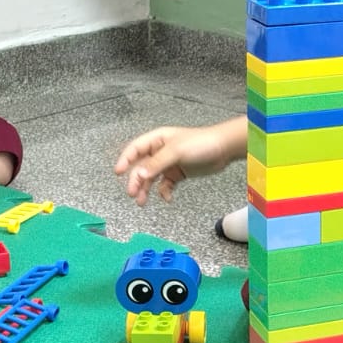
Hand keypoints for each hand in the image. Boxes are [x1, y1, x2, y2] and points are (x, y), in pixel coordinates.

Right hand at [114, 123, 236, 205]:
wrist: (223, 149)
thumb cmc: (200, 143)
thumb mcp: (176, 152)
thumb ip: (156, 164)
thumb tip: (139, 175)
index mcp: (156, 140)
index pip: (135, 149)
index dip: (125, 160)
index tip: (118, 173)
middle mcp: (160, 151)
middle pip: (141, 167)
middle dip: (136, 180)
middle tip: (132, 193)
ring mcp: (169, 163)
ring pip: (151, 178)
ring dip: (146, 189)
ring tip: (142, 202)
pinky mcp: (178, 173)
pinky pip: (165, 184)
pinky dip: (164, 192)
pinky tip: (167, 198)